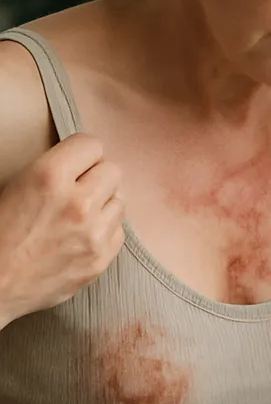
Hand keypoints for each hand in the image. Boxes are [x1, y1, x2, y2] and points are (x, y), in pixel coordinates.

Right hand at [0, 134, 123, 326]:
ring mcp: (93, 233)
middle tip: (79, 189)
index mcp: (49, 177)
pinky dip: (105, 230)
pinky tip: (83, 235)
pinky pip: (119, 230)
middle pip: (112, 170)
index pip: (91, 145)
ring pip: (120, 200)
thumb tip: (84, 162)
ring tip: (79, 215)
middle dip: (96, 177)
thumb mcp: (17, 186)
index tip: (76, 163)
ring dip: (104, 204)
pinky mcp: (101, 259)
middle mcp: (77, 202)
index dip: (82, 154)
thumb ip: (55, 170)